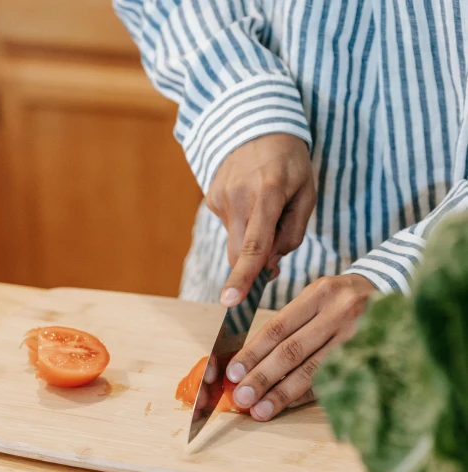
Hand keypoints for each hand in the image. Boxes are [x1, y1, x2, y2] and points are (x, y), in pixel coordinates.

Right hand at [206, 133, 314, 306]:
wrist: (256, 125)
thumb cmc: (290, 162)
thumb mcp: (306, 193)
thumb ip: (292, 234)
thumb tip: (270, 265)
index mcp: (268, 194)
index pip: (254, 245)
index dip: (244, 276)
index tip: (230, 301)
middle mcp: (239, 197)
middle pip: (240, 254)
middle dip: (255, 265)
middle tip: (275, 253)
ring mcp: (220, 198)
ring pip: (235, 244)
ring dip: (251, 240)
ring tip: (265, 209)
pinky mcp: (211, 198)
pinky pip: (229, 228)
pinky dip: (242, 225)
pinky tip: (250, 201)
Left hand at [225, 274, 376, 420]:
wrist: (399, 294)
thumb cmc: (347, 300)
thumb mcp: (321, 296)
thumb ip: (292, 323)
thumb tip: (252, 361)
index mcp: (321, 293)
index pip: (279, 327)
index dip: (253, 352)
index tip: (233, 373)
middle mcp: (341, 312)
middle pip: (292, 350)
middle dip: (262, 376)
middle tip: (241, 397)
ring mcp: (360, 336)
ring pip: (313, 370)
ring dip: (282, 393)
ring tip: (260, 410)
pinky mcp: (371, 356)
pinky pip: (333, 380)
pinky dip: (307, 395)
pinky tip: (287, 407)